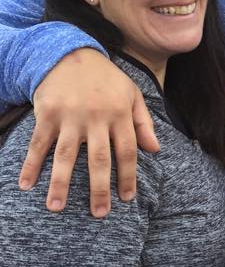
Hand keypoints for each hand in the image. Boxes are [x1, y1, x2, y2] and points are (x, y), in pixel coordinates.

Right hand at [19, 49, 158, 216]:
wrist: (70, 53)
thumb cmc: (105, 79)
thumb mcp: (132, 94)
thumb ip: (143, 123)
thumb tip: (155, 150)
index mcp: (119, 113)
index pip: (127, 151)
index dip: (128, 176)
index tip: (127, 198)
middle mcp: (96, 117)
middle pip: (99, 159)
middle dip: (99, 188)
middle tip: (99, 214)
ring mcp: (70, 116)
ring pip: (66, 155)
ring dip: (60, 183)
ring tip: (56, 207)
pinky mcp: (47, 113)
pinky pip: (39, 143)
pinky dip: (31, 164)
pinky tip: (26, 185)